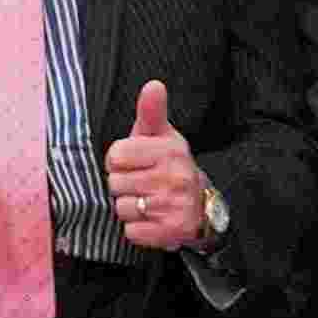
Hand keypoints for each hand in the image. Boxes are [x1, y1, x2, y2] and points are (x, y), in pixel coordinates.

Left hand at [103, 78, 207, 255]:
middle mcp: (175, 177)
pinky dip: (137, 229)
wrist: (202, 206)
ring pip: (121, 208)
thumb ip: (151, 111)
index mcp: (169, 150)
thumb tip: (153, 85)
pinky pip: (131, 232)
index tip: (135, 163)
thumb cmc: (171, 166)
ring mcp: (174, 205)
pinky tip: (153, 220)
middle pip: (115, 184)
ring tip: (149, 202)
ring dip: (130, 208)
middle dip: (124, 186)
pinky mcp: (171, 232)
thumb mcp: (162, 136)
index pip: (115, 156)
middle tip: (144, 184)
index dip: (119, 161)